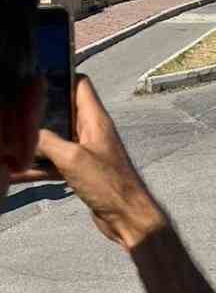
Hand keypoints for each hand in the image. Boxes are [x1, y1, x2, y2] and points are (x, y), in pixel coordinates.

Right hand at [17, 77, 167, 249]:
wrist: (127, 217)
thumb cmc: (109, 185)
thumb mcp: (72, 158)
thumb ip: (48, 141)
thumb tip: (27, 133)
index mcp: (95, 120)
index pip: (80, 84)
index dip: (60, 76)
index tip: (36, 77)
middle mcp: (91, 131)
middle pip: (61, 111)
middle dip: (37, 112)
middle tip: (14, 113)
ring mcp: (85, 151)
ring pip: (53, 139)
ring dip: (32, 142)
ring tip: (9, 143)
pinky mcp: (80, 171)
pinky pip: (53, 162)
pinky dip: (36, 166)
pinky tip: (16, 172)